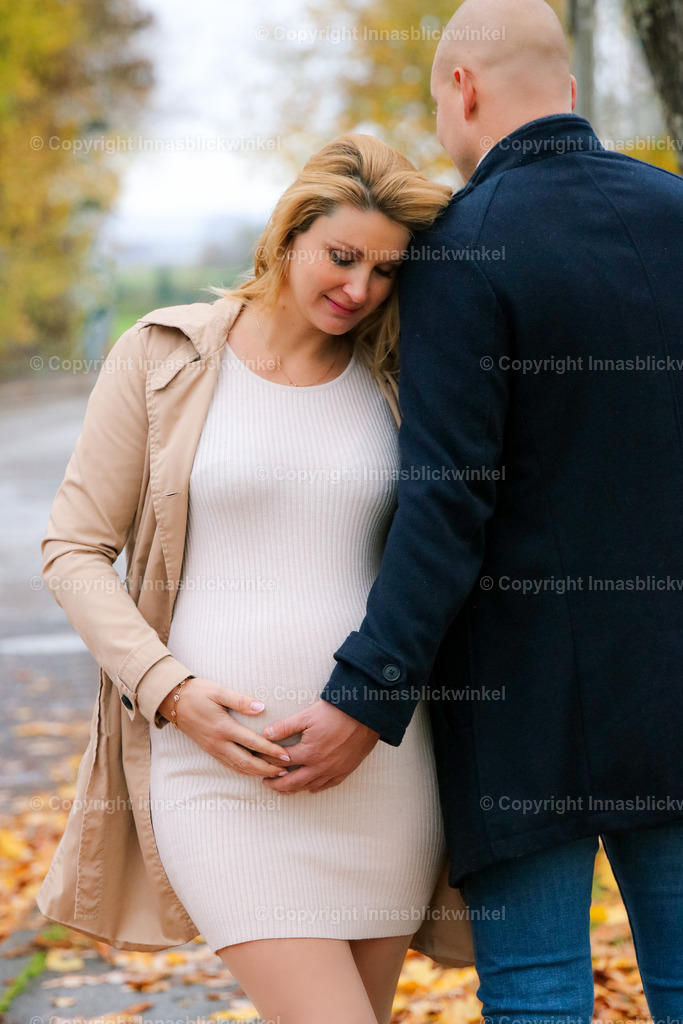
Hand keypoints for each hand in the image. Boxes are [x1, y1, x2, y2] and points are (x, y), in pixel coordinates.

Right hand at [158, 678, 292, 778]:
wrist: (173, 701)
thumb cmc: (198, 692)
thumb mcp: (219, 691)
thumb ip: (240, 700)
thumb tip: (261, 708)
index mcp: (223, 727)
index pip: (252, 742)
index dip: (271, 750)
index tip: (286, 755)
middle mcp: (218, 742)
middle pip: (247, 762)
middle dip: (267, 768)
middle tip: (285, 770)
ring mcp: (213, 749)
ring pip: (238, 767)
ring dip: (257, 772)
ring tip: (275, 773)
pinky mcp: (210, 750)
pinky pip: (229, 765)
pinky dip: (244, 770)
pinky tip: (254, 771)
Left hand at [260, 699, 379, 793]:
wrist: (366, 714)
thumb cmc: (336, 712)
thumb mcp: (307, 716)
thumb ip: (285, 727)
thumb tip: (266, 734)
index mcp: (308, 753)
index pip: (281, 761)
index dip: (267, 760)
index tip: (258, 759)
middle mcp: (320, 766)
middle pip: (292, 782)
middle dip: (276, 784)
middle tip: (265, 782)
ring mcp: (333, 771)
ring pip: (309, 786)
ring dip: (294, 789)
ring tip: (283, 788)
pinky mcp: (345, 771)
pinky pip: (327, 785)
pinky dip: (315, 788)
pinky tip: (309, 787)